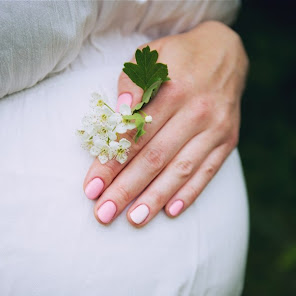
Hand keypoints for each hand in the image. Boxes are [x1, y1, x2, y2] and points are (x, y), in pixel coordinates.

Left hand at [83, 21, 247, 226]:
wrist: (224, 52)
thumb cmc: (173, 59)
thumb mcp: (148, 58)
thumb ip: (132, 83)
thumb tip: (121, 110)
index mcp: (172, 89)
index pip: (134, 135)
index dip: (111, 163)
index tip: (91, 188)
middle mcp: (197, 111)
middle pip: (155, 158)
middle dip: (126, 189)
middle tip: (103, 213)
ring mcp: (215, 128)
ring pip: (181, 169)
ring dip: (156, 198)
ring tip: (134, 220)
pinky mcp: (228, 140)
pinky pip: (208, 171)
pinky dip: (190, 193)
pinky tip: (170, 212)